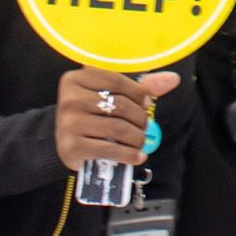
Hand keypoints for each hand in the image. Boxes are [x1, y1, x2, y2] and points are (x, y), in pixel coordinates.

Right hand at [54, 67, 177, 171]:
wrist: (62, 142)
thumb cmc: (90, 113)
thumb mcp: (108, 95)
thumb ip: (140, 86)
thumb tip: (173, 79)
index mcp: (76, 79)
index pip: (117, 81)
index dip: (138, 92)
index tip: (147, 103)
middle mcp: (69, 100)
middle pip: (120, 105)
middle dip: (139, 117)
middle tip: (144, 125)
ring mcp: (68, 124)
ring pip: (118, 128)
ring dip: (137, 137)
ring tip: (141, 141)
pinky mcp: (71, 147)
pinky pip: (110, 150)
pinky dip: (129, 155)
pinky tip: (137, 156)